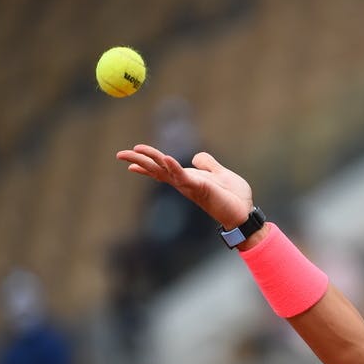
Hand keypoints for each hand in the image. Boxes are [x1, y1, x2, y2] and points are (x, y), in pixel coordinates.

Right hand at [117, 144, 252, 228]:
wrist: (244, 213)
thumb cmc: (233, 197)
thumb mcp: (220, 173)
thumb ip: (208, 164)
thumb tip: (196, 157)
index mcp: (189, 178)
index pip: (163, 170)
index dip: (147, 164)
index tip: (129, 160)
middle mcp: (185, 183)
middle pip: (157, 169)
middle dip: (139, 161)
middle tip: (119, 154)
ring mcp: (190, 186)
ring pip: (164, 171)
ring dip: (150, 160)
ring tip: (135, 150)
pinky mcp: (199, 188)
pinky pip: (183, 176)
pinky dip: (174, 167)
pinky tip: (166, 158)